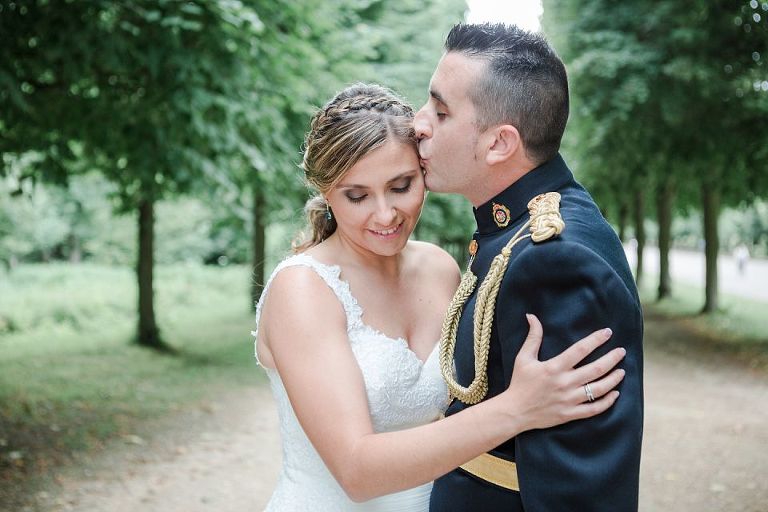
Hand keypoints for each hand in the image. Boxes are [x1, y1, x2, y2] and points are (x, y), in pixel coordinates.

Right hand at [501, 314, 624, 431]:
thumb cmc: (519, 383)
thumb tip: (532, 316)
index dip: (596, 339)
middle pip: (595, 369)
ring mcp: (569, 400)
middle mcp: (565, 383)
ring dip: (613, 379)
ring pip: (599, 389)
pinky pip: (594, 409)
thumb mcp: (523, 358)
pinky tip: (615, 393)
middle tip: (621, 351)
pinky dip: (608, 402)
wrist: (514, 412)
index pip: (581, 349)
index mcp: (554, 367)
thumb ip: (533, 337)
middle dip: (611, 358)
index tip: (608, 332)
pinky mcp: (570, 414)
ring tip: (622, 371)